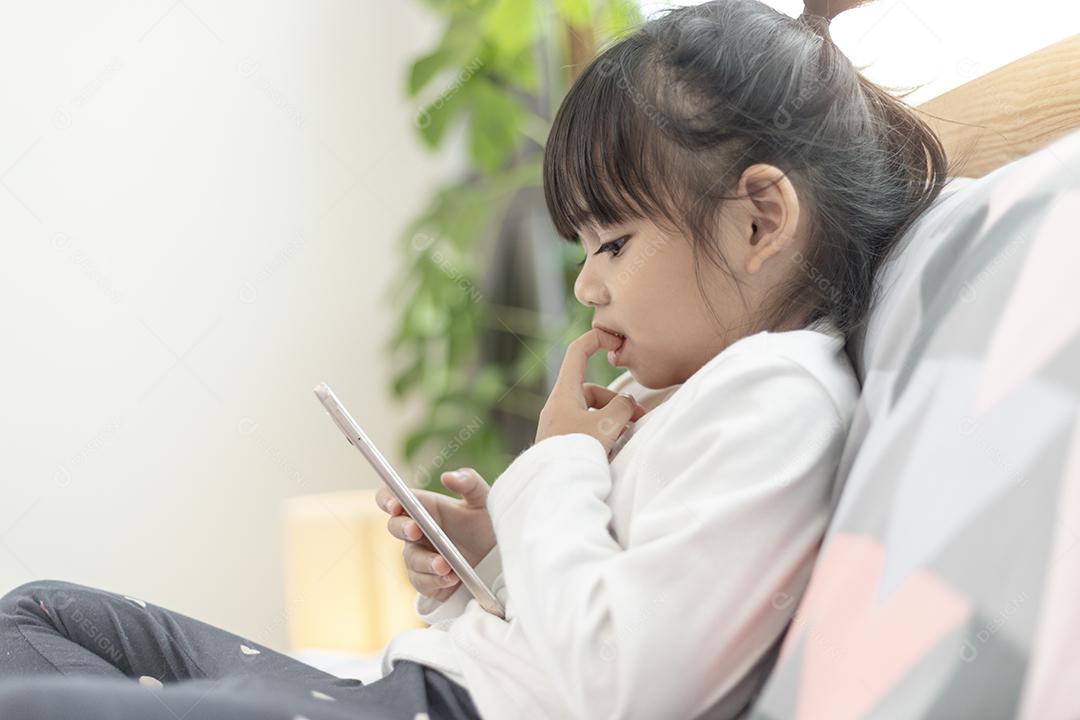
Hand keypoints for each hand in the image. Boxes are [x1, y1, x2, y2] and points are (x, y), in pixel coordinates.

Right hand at [375, 468, 495, 601]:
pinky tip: (452, 578)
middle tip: (416, 530)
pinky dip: (435, 581)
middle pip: (394, 527)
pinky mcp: (427, 580)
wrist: (501, 559)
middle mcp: (418, 531)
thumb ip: (469, 482)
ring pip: (410, 558)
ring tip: (446, 565)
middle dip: (403, 528)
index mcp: (425, 507)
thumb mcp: (484, 501)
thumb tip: (447, 476)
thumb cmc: (488, 525)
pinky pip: (421, 582)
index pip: (394, 497)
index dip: (388, 499)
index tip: (395, 504)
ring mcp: (420, 556)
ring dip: (426, 561)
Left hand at [534, 328, 646, 454]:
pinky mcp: (562, 443)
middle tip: (637, 417)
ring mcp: (559, 426)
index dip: (594, 339)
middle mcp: (558, 407)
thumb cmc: (577, 453)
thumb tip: (628, 403)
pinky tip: (613, 449)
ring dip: (612, 420)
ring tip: (626, 437)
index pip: (577, 353)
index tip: (613, 337)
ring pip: (591, 412)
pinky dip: (602, 434)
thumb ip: (623, 406)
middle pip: (591, 390)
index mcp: (564, 394)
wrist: (553, 489)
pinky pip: (586, 429)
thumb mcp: (607, 424)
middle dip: (616, 401)